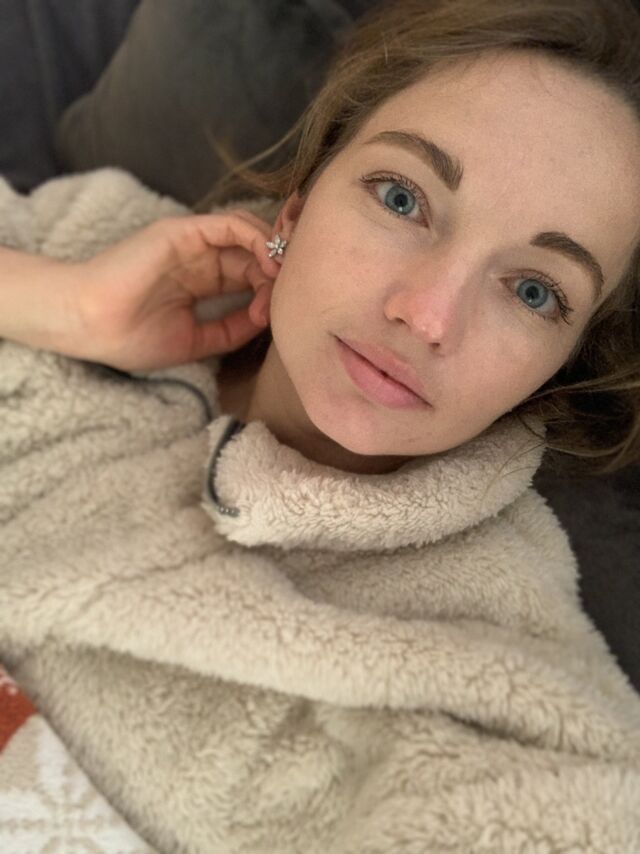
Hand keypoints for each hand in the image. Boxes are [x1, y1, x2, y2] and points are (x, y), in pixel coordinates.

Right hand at [77, 209, 279, 371]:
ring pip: (247, 233)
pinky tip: (267, 263)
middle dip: (276, 273)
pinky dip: (257, 238)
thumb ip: (231, 329)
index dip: (268, 294)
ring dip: (272, 252)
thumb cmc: (132, 337)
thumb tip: (267, 320)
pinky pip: (231, 224)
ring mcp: (192, 242)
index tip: (272, 319)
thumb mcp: (196, 340)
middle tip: (284, 296)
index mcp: (200, 283)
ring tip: (280, 277)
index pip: (248, 277)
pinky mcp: (185, 231)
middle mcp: (199, 258)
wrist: (92, 324)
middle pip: (253, 254)